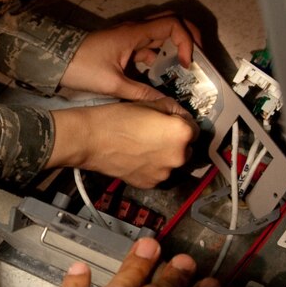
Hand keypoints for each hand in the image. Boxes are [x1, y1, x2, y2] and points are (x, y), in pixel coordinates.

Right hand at [49, 102, 195, 188]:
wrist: (91, 140)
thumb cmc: (117, 119)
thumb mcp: (149, 103)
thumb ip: (172, 109)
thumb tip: (179, 114)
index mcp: (181, 133)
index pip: (194, 129)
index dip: (182, 123)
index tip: (171, 121)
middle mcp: (178, 157)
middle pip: (185, 149)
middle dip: (175, 142)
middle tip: (155, 134)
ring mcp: (164, 173)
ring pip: (171, 163)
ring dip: (164, 156)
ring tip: (143, 146)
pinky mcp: (150, 184)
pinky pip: (157, 173)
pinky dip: (151, 167)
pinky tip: (136, 157)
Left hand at [61, 13, 201, 99]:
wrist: (56, 62)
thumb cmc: (82, 68)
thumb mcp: (113, 84)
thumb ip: (142, 94)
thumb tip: (167, 105)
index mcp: (135, 33)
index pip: (173, 24)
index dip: (187, 41)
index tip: (187, 63)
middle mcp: (135, 30)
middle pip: (172, 21)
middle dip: (189, 36)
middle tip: (198, 58)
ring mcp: (130, 36)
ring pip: (161, 33)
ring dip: (174, 47)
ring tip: (183, 69)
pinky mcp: (124, 46)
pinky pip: (148, 46)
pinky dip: (159, 57)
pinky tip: (160, 77)